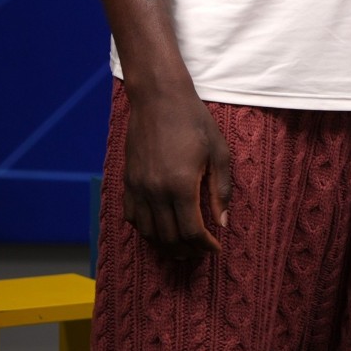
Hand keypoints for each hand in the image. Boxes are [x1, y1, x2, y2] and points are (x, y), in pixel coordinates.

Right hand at [121, 86, 230, 258]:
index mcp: (181, 185)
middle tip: (201, 251)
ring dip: (166, 245)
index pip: (191, 231)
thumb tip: (222, 221)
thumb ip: (221, 190)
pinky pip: (132, 217)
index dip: (204, 245)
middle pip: (169, 238)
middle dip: (187, 250)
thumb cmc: (193, 121)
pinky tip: (159, 230)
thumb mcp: (217, 152)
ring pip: (148, 232)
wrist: (158, 98)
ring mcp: (138, 187)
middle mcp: (155, 191)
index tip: (215, 248)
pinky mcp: (127, 181)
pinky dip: (145, 230)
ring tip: (182, 248)